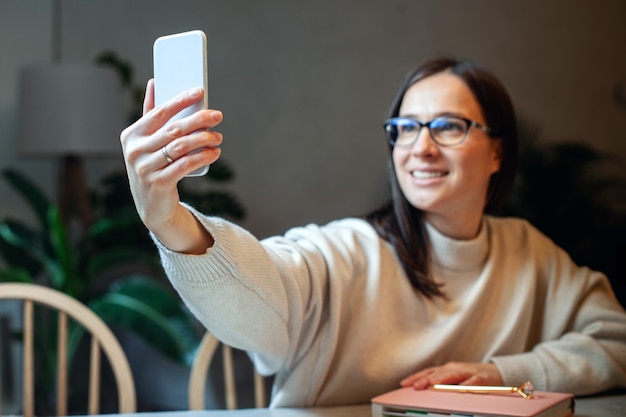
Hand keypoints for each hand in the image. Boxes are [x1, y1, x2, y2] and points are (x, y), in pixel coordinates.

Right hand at [120, 79, 222, 252]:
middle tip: (217, 116)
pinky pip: (185, 165)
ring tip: (218, 137)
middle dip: (198, 120)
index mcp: (131, 135)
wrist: (152, 205)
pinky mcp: (158, 183)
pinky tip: (214, 153)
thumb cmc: (153, 165)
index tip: (199, 91)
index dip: (180, 100)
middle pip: (173, 129)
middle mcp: (135, 151)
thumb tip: (154, 82)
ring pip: (180, 147)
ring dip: (203, 139)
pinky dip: (202, 157)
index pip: (159, 112)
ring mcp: (145, 168)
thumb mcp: (147, 141)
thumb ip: (150, 113)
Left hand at [400, 362, 503, 388]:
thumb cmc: (471, 376)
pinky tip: (462, 389)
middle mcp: (455, 369)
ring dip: (442, 380)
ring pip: (454, 375)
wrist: (497, 373)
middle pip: (438, 373)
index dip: (415, 377)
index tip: (404, 383)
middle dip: (426, 379)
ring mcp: (468, 372)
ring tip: (432, 385)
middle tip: (416, 387)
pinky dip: (468, 384)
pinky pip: (475, 381)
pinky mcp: (482, 378)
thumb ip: (440, 384)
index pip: (428, 372)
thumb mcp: (453, 379)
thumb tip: (422, 390)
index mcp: (447, 369)